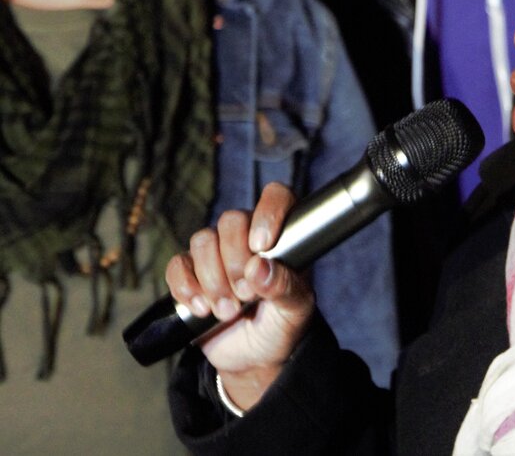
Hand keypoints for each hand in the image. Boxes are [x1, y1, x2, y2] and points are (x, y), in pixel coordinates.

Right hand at [165, 182, 314, 409]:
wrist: (253, 359)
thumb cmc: (282, 326)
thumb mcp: (295, 311)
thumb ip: (285, 287)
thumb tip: (260, 267)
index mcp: (281, 237)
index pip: (276, 197)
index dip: (267, 213)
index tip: (261, 246)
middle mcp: (247, 237)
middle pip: (231, 220)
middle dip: (235, 262)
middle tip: (246, 295)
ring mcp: (216, 253)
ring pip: (202, 241)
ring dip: (213, 280)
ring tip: (228, 311)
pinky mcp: (190, 274)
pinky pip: (177, 265)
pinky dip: (186, 288)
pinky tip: (202, 309)